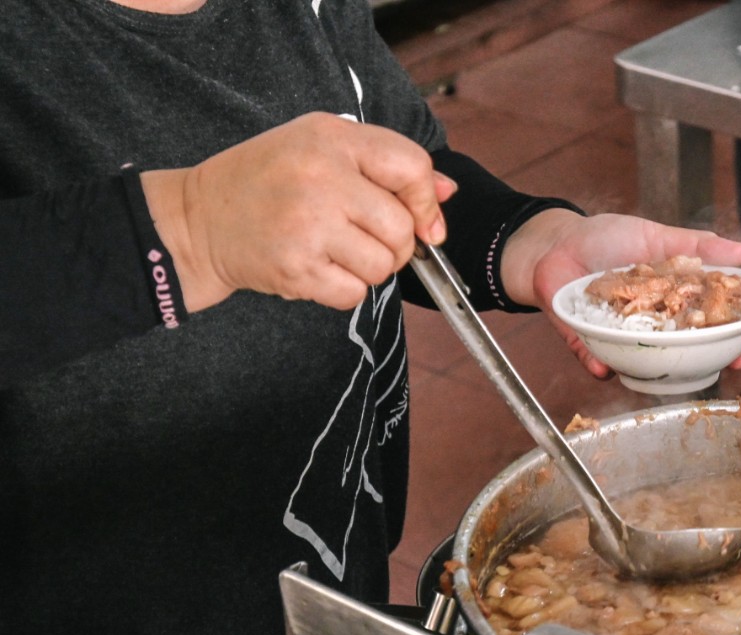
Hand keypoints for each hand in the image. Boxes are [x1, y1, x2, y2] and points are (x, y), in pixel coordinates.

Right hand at [141, 112, 456, 311]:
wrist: (197, 220)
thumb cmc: (266, 182)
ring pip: (383, 266)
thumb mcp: (321, 149)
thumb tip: (447, 193)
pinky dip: (344, 291)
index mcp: (331, 138)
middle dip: (396, 245)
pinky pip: (354, 294)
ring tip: (336, 254)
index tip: (423, 221)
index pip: (412, 167)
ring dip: (369, 270)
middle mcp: (321, 177)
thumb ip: (385, 165)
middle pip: (402, 228)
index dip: (426, 201)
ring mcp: (307, 224)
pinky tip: (318, 270)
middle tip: (365, 241)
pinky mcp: (295, 267)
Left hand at [501, 210, 740, 377]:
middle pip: (678, 348)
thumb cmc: (606, 237)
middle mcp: (646, 322)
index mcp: (667, 299)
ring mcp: (617, 333)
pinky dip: (598, 364)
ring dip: (652, 369)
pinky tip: (605, 369)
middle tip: (720, 366)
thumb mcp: (655, 235)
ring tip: (666, 371)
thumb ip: (696, 245)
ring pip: (640, 359)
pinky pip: (593, 357)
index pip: (702, 322)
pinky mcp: (584, 337)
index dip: (724, 338)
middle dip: (701, 361)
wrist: (556, 240)